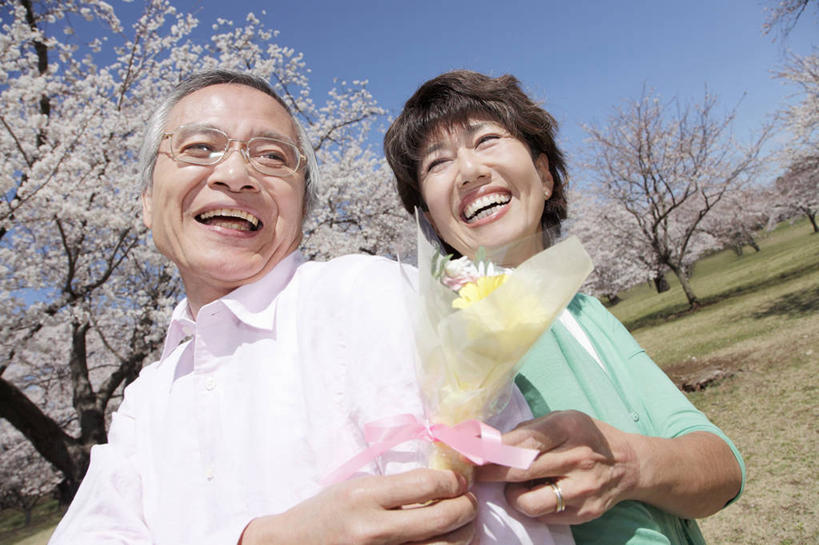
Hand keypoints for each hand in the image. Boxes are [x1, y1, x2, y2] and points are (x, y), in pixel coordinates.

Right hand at [240, 469, 477, 544]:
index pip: (427, 484)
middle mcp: (373, 530)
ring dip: (463, 534)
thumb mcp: (356, 487)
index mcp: (365, 497)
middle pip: (443, 519)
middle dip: (466, 506)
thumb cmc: (325, 513)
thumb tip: (446, 482)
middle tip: (467, 501)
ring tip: (460, 525)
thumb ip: (397, 486)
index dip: (452, 481)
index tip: (457, 481)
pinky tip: (443, 542)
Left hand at [475, 410, 638, 524]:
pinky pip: (543, 516)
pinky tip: (535, 494)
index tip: (468, 450)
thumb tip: (488, 442)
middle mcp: (577, 457)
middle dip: (489, 473)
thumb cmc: (584, 436)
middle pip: (520, 470)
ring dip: (512, 495)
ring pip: (528, 502)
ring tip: (515, 486)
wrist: (627, 464)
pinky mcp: (584, 513)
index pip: (522, 439)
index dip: (492, 447)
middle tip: (473, 473)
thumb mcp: (560, 419)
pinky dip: (531, 506)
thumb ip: (528, 430)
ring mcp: (582, 488)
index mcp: (568, 427)